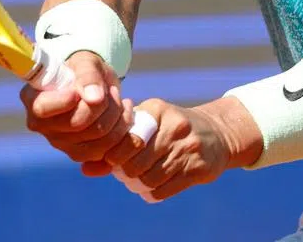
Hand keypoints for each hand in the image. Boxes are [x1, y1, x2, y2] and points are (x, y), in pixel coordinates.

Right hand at [19, 51, 141, 165]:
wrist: (95, 86)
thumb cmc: (84, 70)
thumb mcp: (86, 63)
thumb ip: (88, 76)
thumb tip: (94, 97)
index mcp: (34, 98)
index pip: (43, 108)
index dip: (64, 102)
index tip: (78, 91)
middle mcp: (42, 125)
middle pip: (77, 124)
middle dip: (104, 105)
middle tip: (113, 91)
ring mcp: (59, 143)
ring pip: (96, 141)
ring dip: (117, 118)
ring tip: (120, 100)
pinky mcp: (78, 154)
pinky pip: (104, 153)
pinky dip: (121, 134)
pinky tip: (123, 116)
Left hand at [106, 97, 262, 202]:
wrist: (217, 133)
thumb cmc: (171, 129)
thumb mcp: (149, 122)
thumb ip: (118, 141)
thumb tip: (85, 169)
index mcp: (157, 110)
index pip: (126, 138)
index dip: (114, 154)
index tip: (113, 159)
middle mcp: (174, 126)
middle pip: (135, 162)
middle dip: (126, 172)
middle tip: (125, 172)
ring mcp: (189, 148)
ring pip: (149, 178)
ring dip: (139, 184)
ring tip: (138, 179)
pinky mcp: (199, 169)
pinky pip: (164, 190)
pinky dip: (152, 192)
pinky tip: (152, 186)